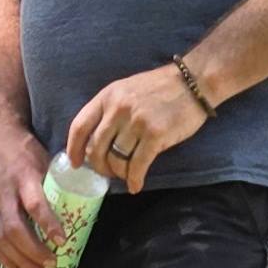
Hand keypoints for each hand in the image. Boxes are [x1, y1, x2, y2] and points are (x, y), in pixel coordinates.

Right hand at [0, 124, 57, 267]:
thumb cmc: (27, 153)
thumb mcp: (46, 161)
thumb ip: (59, 184)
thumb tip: (85, 205)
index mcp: (24, 177)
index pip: (34, 204)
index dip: (48, 224)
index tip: (62, 241)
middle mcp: (5, 193)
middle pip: (14, 228)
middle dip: (33, 251)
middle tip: (52, 265)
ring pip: (1, 238)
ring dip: (20, 260)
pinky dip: (2, 258)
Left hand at [66, 60, 208, 194]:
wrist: (194, 81)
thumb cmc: (160, 88)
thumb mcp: (126, 90)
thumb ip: (109, 111)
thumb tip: (95, 143)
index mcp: (107, 96)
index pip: (80, 126)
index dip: (74, 149)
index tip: (76, 164)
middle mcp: (118, 108)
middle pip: (96, 149)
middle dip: (99, 167)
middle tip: (107, 172)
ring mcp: (136, 122)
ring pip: (116, 160)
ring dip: (118, 174)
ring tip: (125, 176)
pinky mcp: (155, 135)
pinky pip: (137, 166)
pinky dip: (134, 180)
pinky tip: (136, 185)